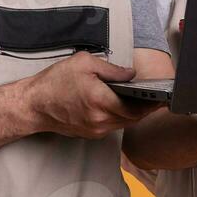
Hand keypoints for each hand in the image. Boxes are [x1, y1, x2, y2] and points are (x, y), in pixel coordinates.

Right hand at [25, 51, 163, 137]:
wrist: (33, 104)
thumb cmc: (55, 81)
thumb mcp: (84, 63)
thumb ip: (112, 69)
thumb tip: (131, 74)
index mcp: (101, 101)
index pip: (136, 108)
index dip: (151, 104)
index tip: (163, 98)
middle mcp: (100, 120)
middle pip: (133, 118)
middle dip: (146, 109)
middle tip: (157, 99)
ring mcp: (95, 129)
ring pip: (123, 124)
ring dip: (134, 114)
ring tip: (144, 101)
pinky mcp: (90, 133)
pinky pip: (112, 126)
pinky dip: (121, 117)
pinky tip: (123, 107)